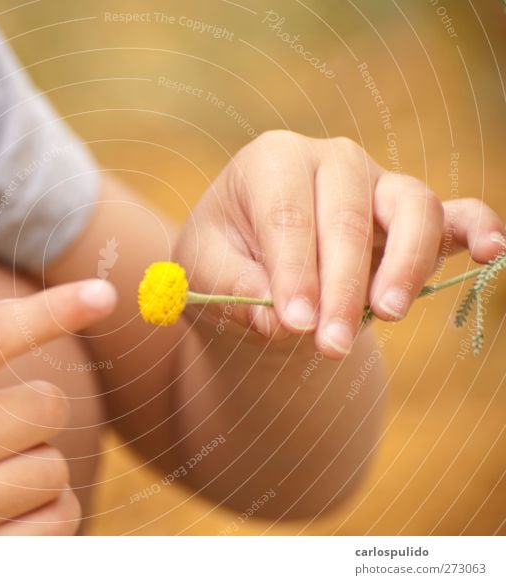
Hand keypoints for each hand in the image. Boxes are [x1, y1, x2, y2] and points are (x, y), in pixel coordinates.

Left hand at [174, 130, 504, 357]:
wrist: (252, 257)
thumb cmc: (224, 256)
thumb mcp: (204, 271)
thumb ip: (232, 288)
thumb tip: (279, 321)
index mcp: (271, 161)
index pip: (287, 216)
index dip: (293, 272)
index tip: (294, 324)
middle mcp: (330, 160)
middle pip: (347, 218)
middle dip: (341, 288)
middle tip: (329, 345)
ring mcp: (378, 183)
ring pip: (411, 208)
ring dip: (405, 266)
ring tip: (385, 315)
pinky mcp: (411, 214)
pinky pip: (454, 213)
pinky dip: (476, 228)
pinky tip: (489, 251)